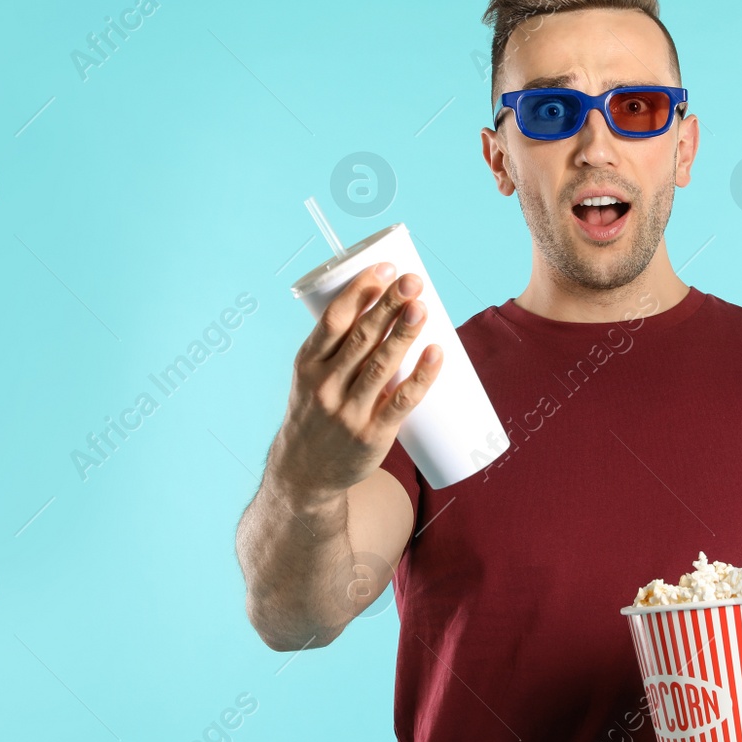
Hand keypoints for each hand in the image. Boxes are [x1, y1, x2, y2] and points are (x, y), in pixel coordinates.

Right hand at [273, 262, 441, 498]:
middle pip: (361, 338)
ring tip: (423, 306)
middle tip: (413, 280)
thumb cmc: (315, 414)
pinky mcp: (372, 434)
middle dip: (389, 305)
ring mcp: (348, 411)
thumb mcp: (311, 378)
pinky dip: (421, 376)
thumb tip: (387, 307)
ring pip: (382, 366)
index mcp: (307, 364)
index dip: (361, 291)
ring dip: (404, 333)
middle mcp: (324, 386)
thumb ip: (339, 348)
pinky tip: (437, 354)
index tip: (385, 267)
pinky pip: (401, 401)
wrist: (304, 474)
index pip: (334, 320)